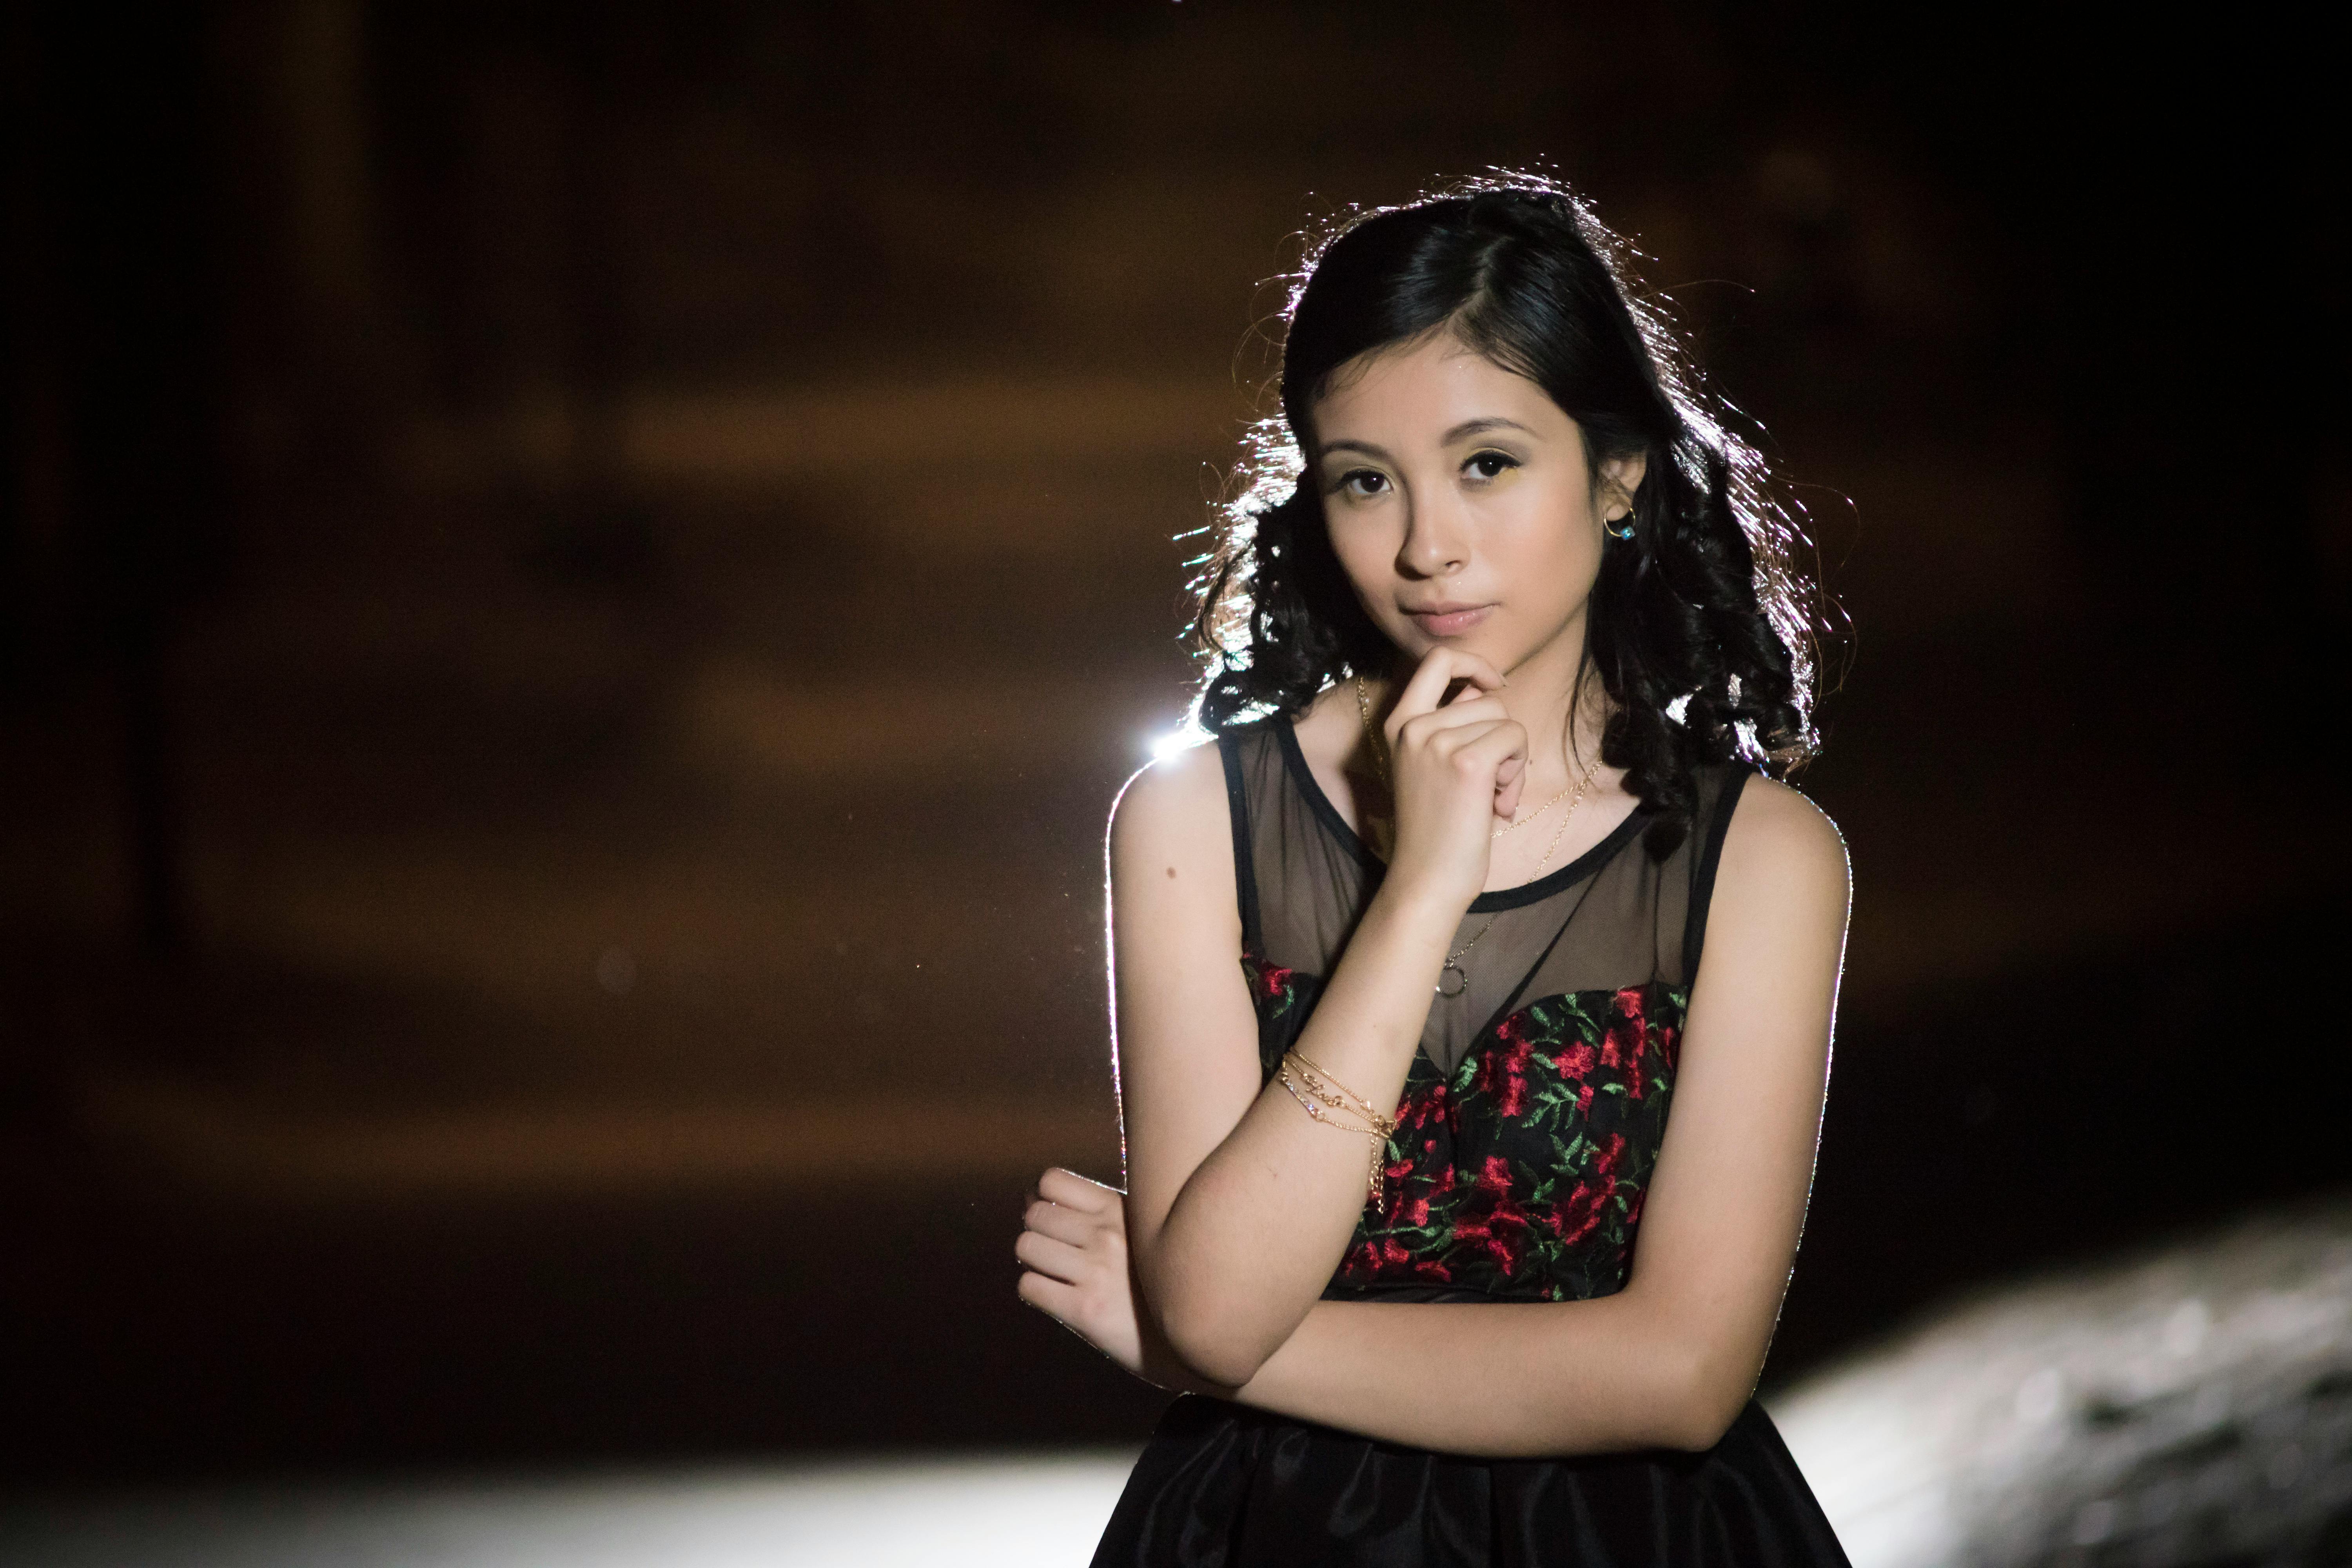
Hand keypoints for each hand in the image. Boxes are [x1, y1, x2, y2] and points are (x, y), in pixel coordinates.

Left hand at [1017, 1167, 1220, 1393]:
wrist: (1201, 1336)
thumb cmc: (1164, 1281)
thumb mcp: (1143, 1232)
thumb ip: (1095, 1212)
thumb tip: (1029, 1197)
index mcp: (1121, 1209)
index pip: (1051, 1181)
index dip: (1045, 1200)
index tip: (1059, 1221)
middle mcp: (1107, 1235)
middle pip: (1034, 1215)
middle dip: (1038, 1233)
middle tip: (1056, 1254)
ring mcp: (1096, 1272)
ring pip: (1025, 1246)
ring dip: (1034, 1261)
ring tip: (1056, 1274)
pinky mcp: (1086, 1311)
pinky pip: (1029, 1286)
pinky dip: (1035, 1290)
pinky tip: (1058, 1298)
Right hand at [1380, 647, 1527, 911]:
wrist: (1427, 879)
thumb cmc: (1437, 828)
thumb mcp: (1431, 765)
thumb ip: (1451, 724)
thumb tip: (1484, 691)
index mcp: (1398, 723)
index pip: (1438, 660)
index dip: (1474, 663)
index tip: (1495, 686)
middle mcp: (1412, 726)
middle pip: (1487, 698)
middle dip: (1501, 737)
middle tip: (1492, 782)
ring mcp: (1436, 741)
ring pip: (1505, 720)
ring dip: (1512, 761)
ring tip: (1492, 798)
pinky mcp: (1467, 761)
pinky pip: (1515, 739)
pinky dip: (1517, 774)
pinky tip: (1499, 805)